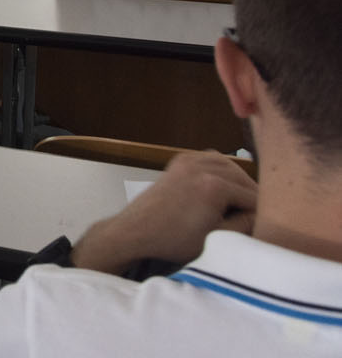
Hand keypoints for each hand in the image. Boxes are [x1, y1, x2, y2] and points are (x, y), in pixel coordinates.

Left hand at [71, 151, 255, 273]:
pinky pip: (211, 159)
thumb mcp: (218, 238)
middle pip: (244, 178)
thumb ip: (246, 224)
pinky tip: (221, 186)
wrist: (137, 230)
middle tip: (251, 217)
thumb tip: (262, 214)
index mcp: (214, 186)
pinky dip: (220, 170)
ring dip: (237, 183)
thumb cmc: (175, 240)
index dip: (261, 214)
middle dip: (250, 197)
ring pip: (230, 166)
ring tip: (237, 204)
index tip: (261, 226)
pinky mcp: (180, 160)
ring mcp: (189, 159)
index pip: (254, 197)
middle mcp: (203, 166)